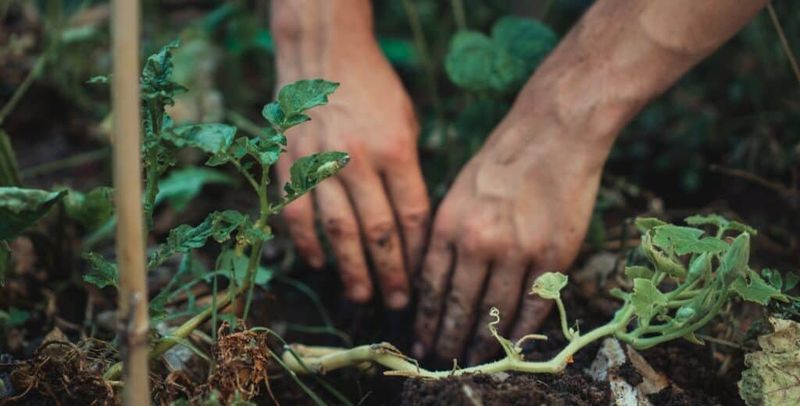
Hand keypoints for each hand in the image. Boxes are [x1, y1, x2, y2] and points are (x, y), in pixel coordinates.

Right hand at [275, 34, 428, 308]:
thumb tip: (413, 224)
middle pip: (378, 231)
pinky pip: (298, 214)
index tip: (423, 278)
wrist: (323, 56)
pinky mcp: (291, 165)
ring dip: (351, 269)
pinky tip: (320, 265)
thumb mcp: (407, 122)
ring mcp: (321, 164)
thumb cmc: (374, 91)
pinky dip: (308, 244)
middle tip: (397, 304)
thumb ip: (409, 170)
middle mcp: (358, 160)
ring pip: (338, 231)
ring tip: (362, 296)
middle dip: (390, 273)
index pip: (411, 215)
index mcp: (396, 149)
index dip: (417, 253)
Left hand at [413, 97, 612, 363]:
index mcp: (449, 224)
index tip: (421, 341)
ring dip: (483, 342)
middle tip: (442, 359)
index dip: (426, 320)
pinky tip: (512, 345)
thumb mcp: (457, 191)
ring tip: (473, 359)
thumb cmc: (501, 159)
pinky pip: (534, 305)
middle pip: (459, 306)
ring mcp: (518, 250)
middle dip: (448, 338)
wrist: (553, 132)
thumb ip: (445, 236)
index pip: (431, 287)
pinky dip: (522, 330)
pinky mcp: (554, 254)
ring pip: (496, 312)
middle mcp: (478, 241)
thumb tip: (433, 281)